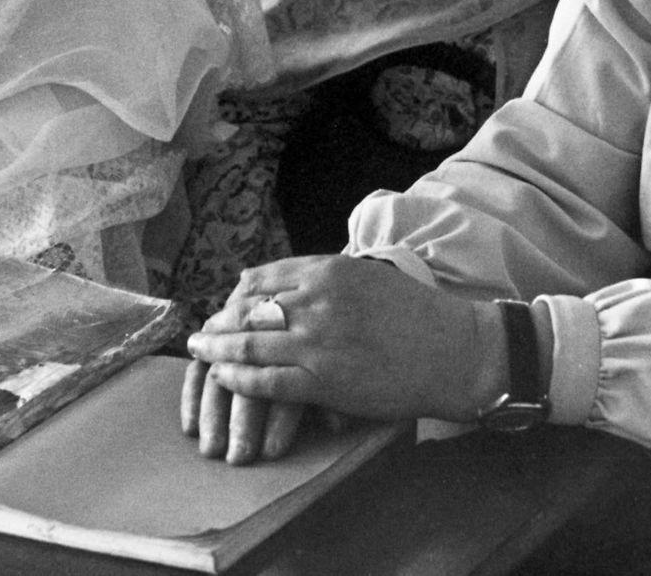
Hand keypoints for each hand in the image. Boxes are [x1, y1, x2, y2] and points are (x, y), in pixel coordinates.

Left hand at [183, 256, 504, 462]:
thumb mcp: (367, 275)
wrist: (452, 351)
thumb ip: (326, 276)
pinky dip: (238, 378)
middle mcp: (316, 300)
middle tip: (201, 331)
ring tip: (198, 352)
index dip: (235, 295)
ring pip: (249, 342)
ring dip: (216, 348)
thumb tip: (285, 281)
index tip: (225, 304)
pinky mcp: (322, 380)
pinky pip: (266, 380)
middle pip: (248, 308)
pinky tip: (223, 378)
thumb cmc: (415, 314)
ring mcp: (317, 341)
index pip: (262, 278)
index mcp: (328, 270)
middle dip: (219, 321)